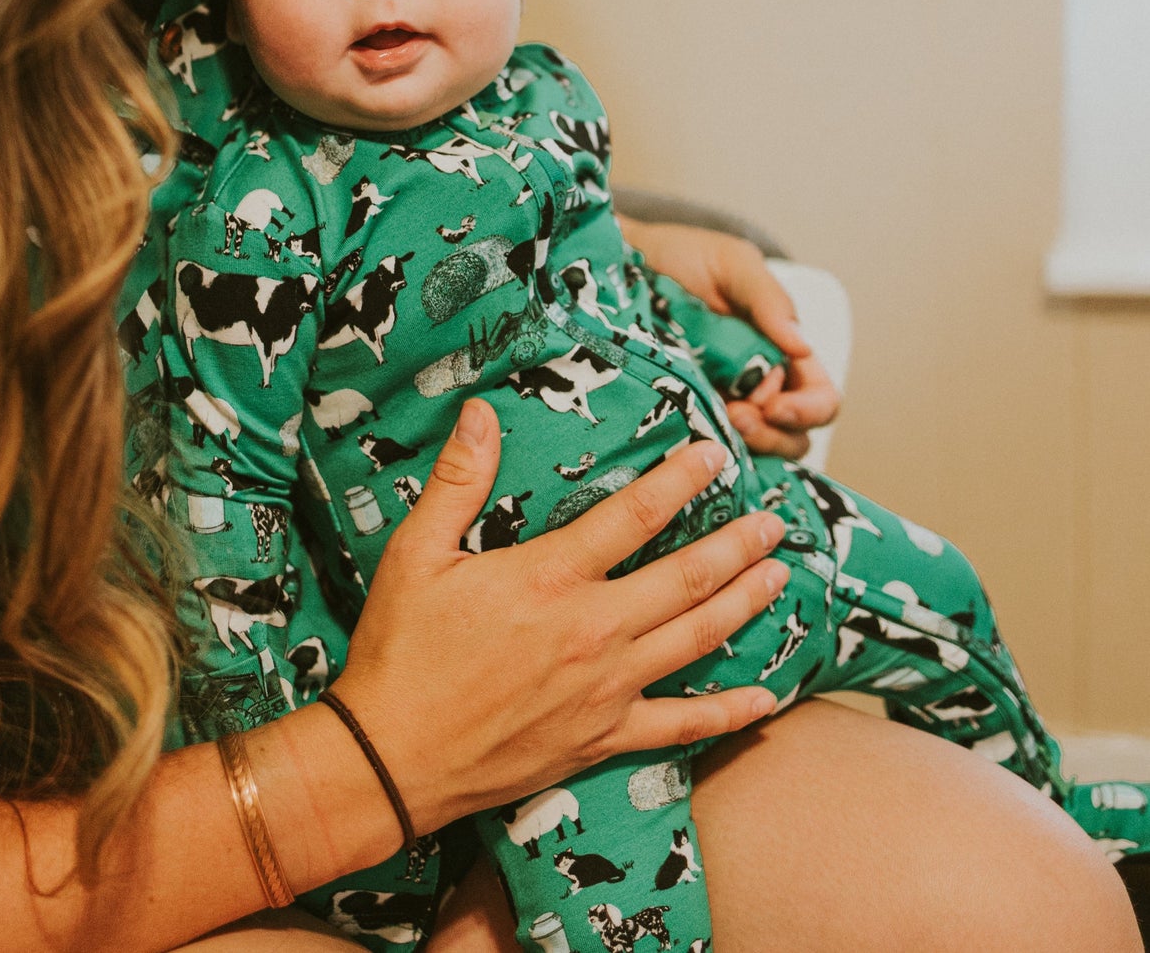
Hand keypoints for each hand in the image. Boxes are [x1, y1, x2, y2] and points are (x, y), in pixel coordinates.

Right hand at [333, 400, 789, 832]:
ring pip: (696, 637)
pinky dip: (727, 711)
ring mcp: (606, 689)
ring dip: (744, 603)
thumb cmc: (400, 650)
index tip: (713, 455)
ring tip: (780, 575)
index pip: (633, 516)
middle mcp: (592, 630)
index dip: (678, 480)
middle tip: (775, 520)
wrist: (391, 759)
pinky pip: (681, 724)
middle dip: (737, 544)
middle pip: (685, 577)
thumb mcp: (415, 553)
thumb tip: (479, 412)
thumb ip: (457, 480)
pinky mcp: (604, 739)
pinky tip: (763, 697)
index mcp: (550, 578)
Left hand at [620, 218, 839, 458]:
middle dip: (773, 435)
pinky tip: (689, 437)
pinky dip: (706, 452)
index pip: (820, 399)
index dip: (808, 410)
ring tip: (715, 420)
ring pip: (754, 450)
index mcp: (781, 352)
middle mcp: (756, 385)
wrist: (623, 261)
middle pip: (792, 437)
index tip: (774, 406)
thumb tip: (802, 347)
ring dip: (744, 445)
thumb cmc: (683, 257)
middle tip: (735, 416)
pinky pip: (705, 449)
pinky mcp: (683, 412)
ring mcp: (719, 402)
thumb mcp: (732, 265)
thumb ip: (768, 301)